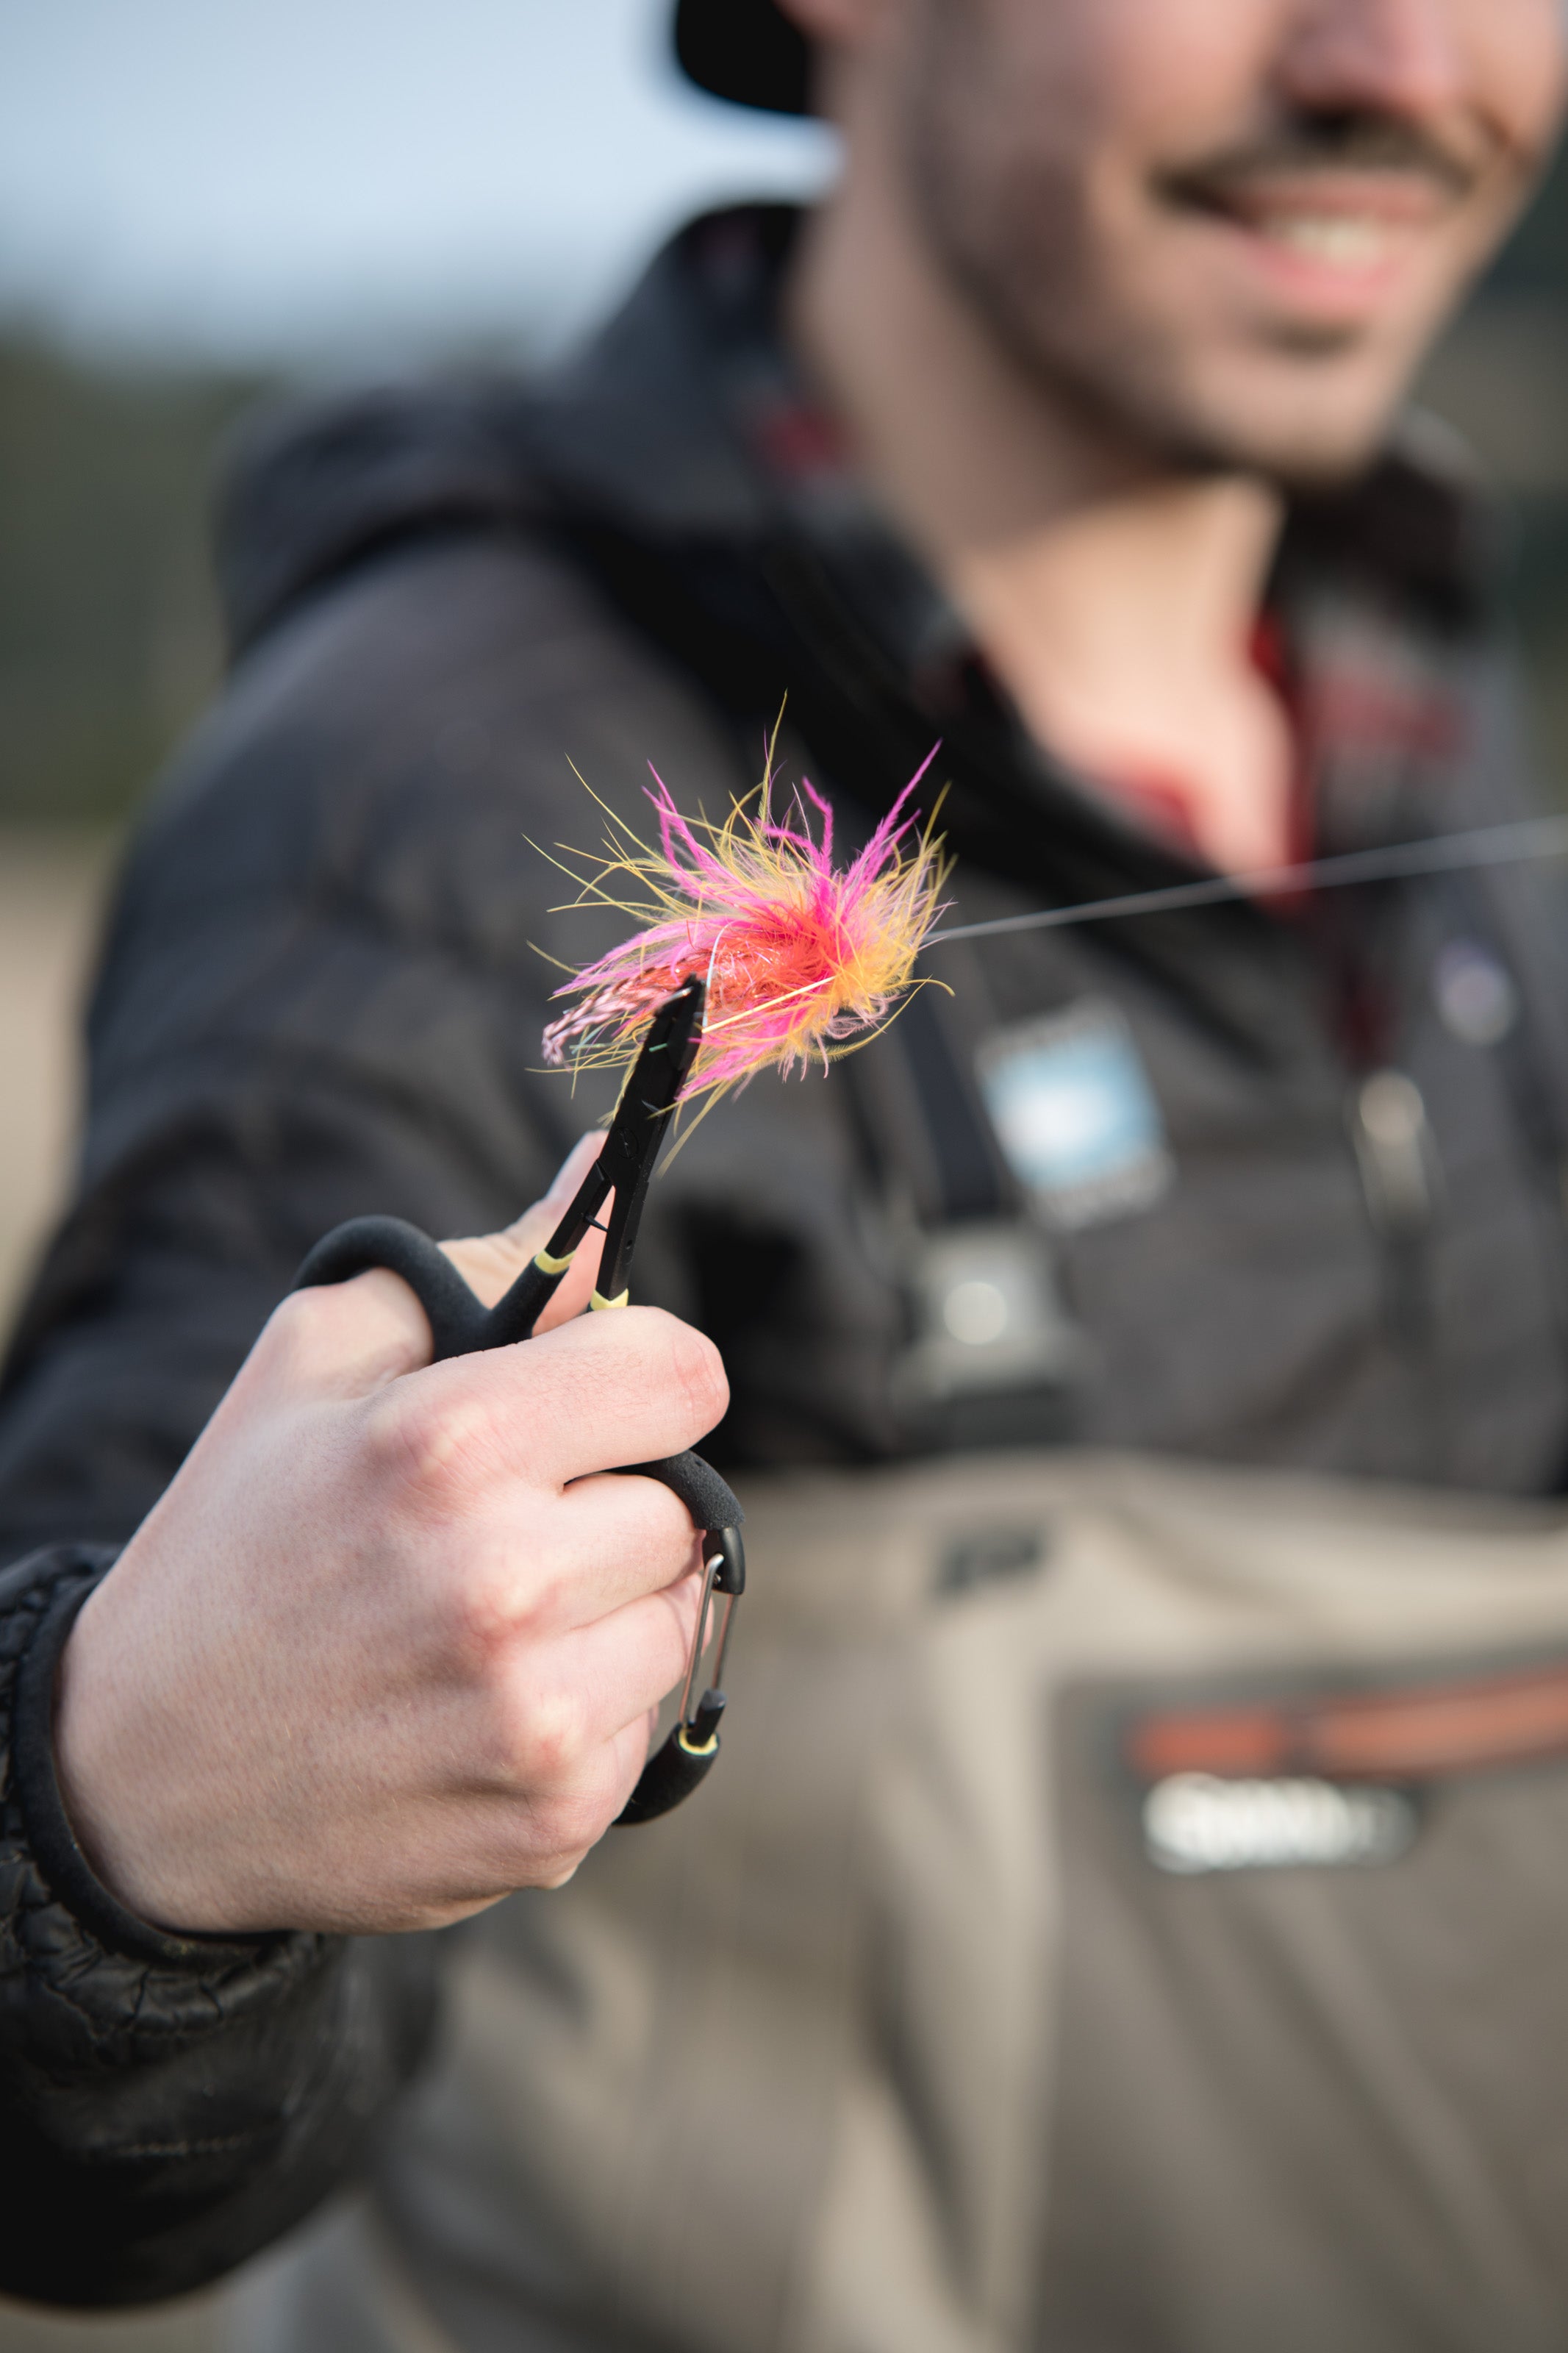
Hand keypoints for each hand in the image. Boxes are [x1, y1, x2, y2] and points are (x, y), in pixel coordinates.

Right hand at [52, 1138, 727, 1935]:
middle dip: (613, 1499)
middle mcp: (506, 1584)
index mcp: (451, 1446)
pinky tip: (480, 1702)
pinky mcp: (554, 1820)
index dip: (643, 1378)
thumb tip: (605, 1177)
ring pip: (679, 1615)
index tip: (596, 1401)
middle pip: (684, 1502)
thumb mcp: (321, 1360)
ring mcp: (536, 1717)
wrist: (140, 1774)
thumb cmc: (240, 1537)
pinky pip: (647, 1721)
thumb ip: (491, 1266)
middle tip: (505, 1526)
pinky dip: (589, 1705)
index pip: (683, 1376)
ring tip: (487, 1619)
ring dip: (612, 1607)